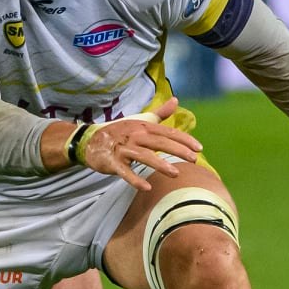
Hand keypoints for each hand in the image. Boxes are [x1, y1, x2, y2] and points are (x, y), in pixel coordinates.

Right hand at [77, 96, 202, 190]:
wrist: (90, 140)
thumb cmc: (119, 131)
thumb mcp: (140, 120)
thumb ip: (160, 113)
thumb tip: (176, 100)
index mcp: (143, 126)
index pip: (167, 132)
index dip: (184, 139)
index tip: (199, 148)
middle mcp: (134, 135)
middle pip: (159, 142)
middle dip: (177, 150)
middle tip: (193, 159)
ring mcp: (123, 149)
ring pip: (143, 156)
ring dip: (159, 164)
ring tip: (175, 173)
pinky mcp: (112, 162)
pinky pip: (124, 171)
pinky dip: (134, 179)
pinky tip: (146, 188)